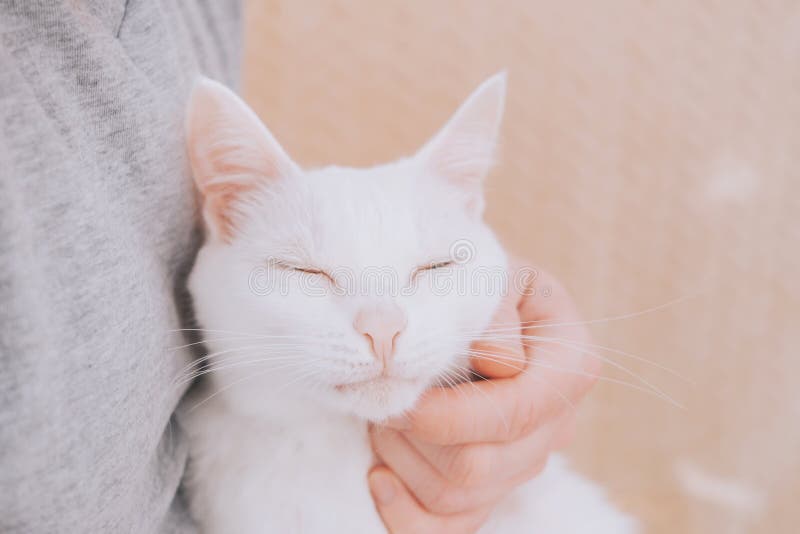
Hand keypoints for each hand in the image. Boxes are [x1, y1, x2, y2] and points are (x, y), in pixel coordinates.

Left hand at [368, 261, 599, 532]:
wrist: (466, 297)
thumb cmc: (473, 278)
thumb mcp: (484, 269)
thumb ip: (490, 305)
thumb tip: (497, 362)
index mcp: (568, 363)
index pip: (515, 412)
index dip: (450, 413)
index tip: (403, 391)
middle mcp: (557, 421)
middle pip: (480, 465)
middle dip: (415, 435)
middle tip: (385, 396)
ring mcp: (526, 459)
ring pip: (459, 497)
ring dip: (403, 461)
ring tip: (384, 415)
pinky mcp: (493, 484)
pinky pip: (452, 527)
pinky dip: (407, 515)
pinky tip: (379, 476)